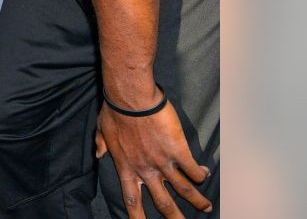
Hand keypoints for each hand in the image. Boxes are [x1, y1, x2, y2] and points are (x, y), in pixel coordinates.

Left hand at [96, 98, 212, 217]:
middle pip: (163, 202)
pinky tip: (205, 175)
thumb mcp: (102, 129)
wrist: (131, 99)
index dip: (136, 215)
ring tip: (206, 207)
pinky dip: (200, 175)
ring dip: (196, 200)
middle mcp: (145, 170)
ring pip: (184, 189)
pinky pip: (192, 169)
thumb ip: (101, 144)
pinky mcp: (177, 150)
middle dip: (174, 217)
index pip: (132, 198)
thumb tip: (99, 153)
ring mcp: (163, 162)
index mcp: (126, 167)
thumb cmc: (114, 111)